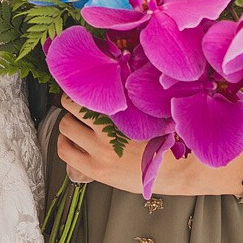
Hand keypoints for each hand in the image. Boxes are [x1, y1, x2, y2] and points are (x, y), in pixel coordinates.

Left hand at [53, 98, 242, 197]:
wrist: (177, 172)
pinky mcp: (95, 170)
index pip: (87, 92)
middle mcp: (108, 132)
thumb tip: (122, 70)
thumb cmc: (168, 141)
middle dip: (72, 103)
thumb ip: (133, 99)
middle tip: (78, 105)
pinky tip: (72, 142)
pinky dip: (64, 143)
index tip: (82, 85)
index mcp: (123, 113)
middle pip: (71, 105)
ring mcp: (100, 151)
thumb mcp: (152, 112)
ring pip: (64, 126)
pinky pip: (64, 151)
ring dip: (68, 123)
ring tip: (75, 124)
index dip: (81, 87)